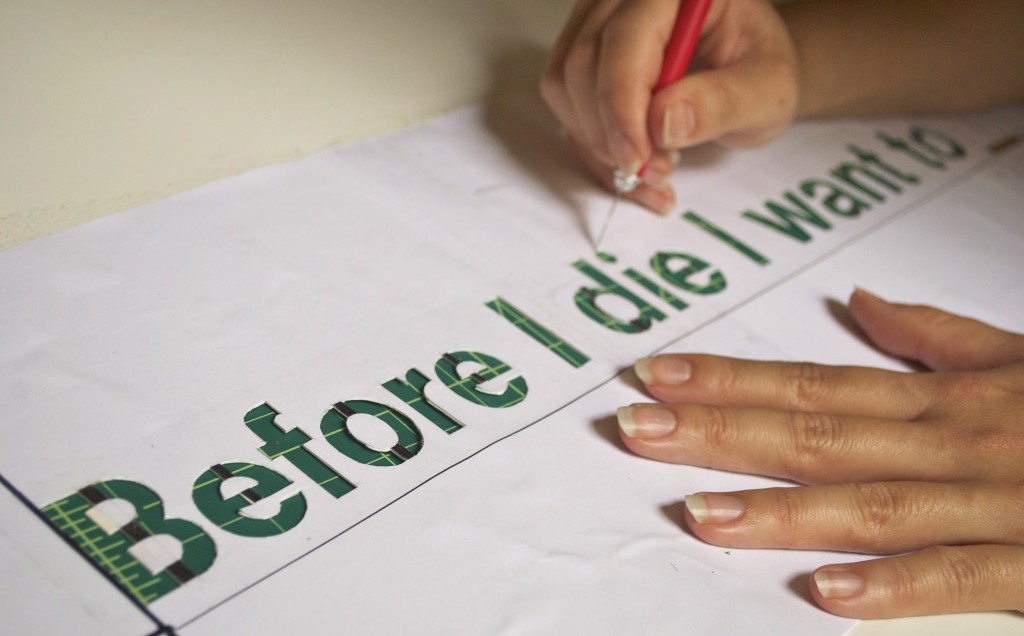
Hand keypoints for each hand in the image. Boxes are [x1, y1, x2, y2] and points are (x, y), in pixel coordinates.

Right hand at [540, 0, 798, 213]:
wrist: (751, 73)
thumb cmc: (761, 71)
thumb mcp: (767, 90)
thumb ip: (721, 102)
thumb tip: (663, 122)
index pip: (624, 40)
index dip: (622, 105)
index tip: (637, 161)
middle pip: (582, 63)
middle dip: (611, 133)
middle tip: (656, 173)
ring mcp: (598, 22)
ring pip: (564, 87)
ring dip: (600, 145)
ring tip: (655, 170)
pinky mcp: (585, 56)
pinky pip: (568, 106)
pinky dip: (596, 150)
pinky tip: (637, 169)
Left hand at [616, 288, 1023, 617]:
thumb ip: (944, 335)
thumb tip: (862, 302)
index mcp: (948, 395)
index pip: (816, 379)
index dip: (730, 376)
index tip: (656, 373)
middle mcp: (959, 440)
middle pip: (819, 431)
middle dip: (722, 431)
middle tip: (636, 429)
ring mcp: (998, 499)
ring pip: (872, 502)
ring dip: (779, 510)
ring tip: (695, 514)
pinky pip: (962, 576)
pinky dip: (895, 585)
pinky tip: (824, 593)